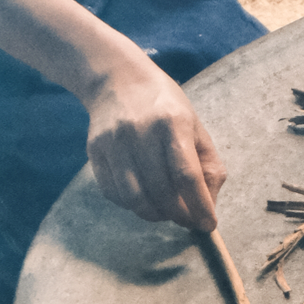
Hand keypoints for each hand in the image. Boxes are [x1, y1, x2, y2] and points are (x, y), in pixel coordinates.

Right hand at [83, 59, 225, 232]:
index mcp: (173, 122)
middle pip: (161, 190)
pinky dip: (131, 206)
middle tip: (188, 220)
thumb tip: (209, 205)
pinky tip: (144, 199)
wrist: (118, 79)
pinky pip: (113, 193)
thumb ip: (208, 164)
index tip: (208, 224)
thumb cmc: (165, 106)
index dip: (199, 205)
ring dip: (154, 215)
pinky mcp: (95, 151)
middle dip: (179, 214)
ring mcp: (114, 142)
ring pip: (134, 198)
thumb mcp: (195, 126)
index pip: (187, 175)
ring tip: (166, 213)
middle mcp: (141, 131)